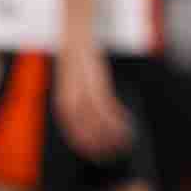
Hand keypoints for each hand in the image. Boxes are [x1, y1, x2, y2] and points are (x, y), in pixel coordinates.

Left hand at [53, 42, 133, 160]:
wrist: (76, 34)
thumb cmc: (77, 59)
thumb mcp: (72, 82)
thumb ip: (77, 99)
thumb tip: (92, 120)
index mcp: (62, 100)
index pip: (71, 130)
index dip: (84, 146)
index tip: (96, 156)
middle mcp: (70, 97)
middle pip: (83, 129)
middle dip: (99, 144)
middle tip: (113, 154)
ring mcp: (83, 88)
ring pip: (97, 119)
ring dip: (112, 133)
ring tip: (126, 140)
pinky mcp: (96, 79)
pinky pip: (108, 104)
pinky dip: (118, 117)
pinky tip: (128, 122)